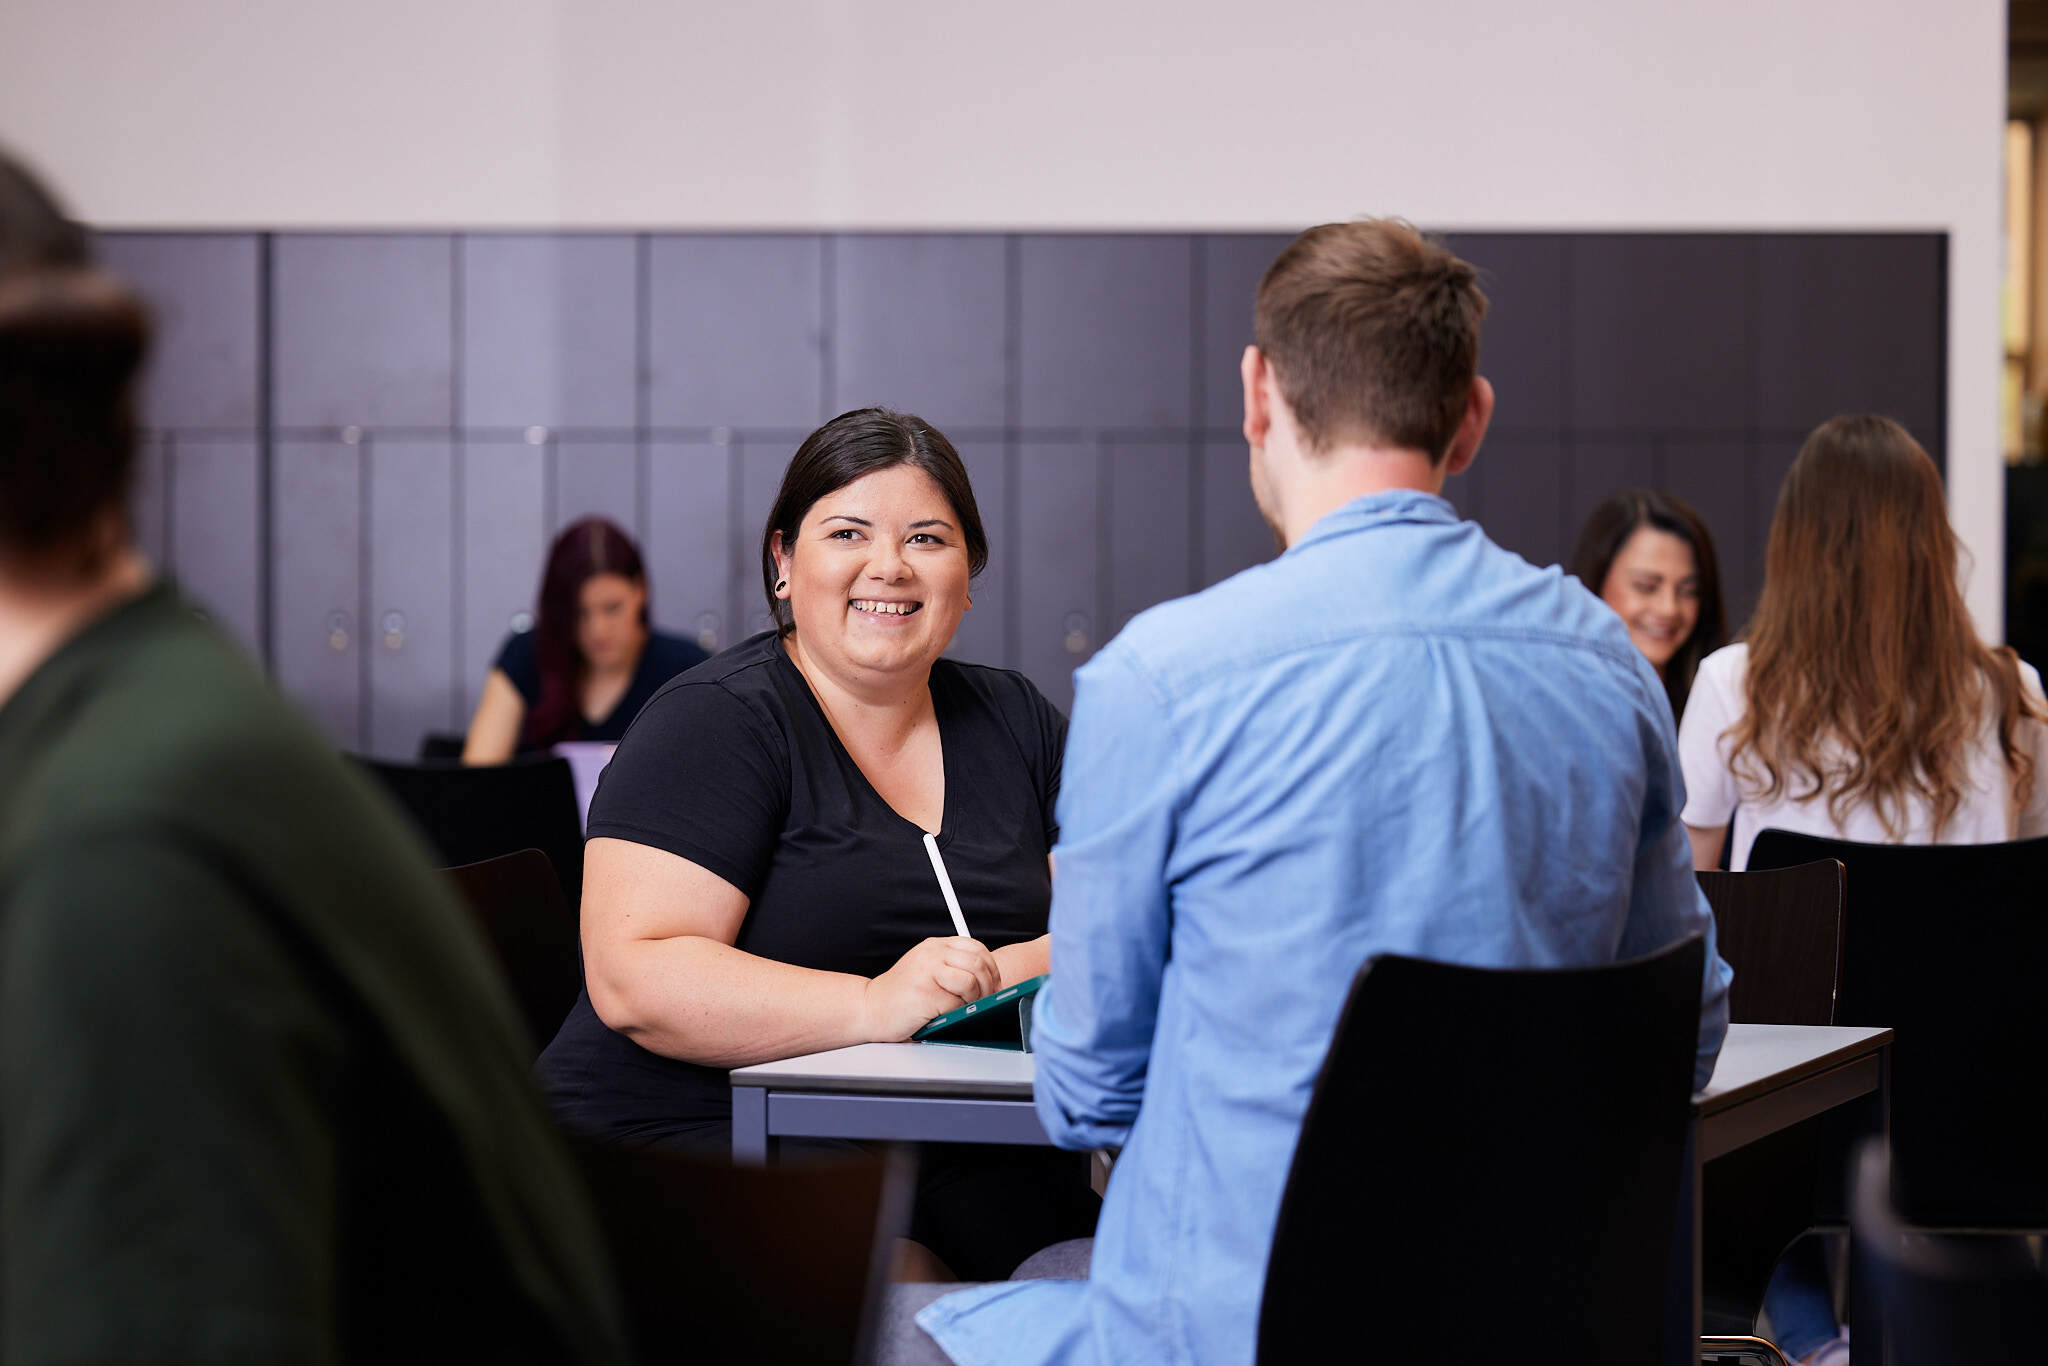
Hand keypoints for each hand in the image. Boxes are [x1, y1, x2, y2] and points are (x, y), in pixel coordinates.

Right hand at [861, 936, 999, 1041]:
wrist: (871, 1008)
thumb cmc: (902, 994)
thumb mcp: (927, 970)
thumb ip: (952, 966)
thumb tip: (989, 980)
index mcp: (935, 946)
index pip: (976, 948)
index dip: (991, 968)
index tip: (994, 985)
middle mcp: (932, 954)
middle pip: (978, 963)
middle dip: (989, 986)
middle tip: (987, 1000)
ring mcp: (928, 972)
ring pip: (971, 982)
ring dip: (974, 999)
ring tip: (965, 1008)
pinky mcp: (925, 994)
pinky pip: (956, 1003)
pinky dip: (957, 1012)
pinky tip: (947, 1014)